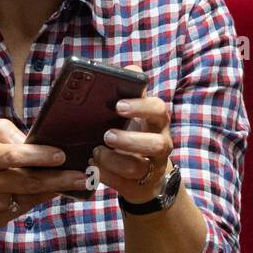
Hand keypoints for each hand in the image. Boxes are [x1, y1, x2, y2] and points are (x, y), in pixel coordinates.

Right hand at [0, 118, 87, 228]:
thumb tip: (32, 139)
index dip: (39, 156)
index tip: (62, 155)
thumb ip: (5, 130)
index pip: (13, 156)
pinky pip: (24, 209)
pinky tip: (55, 191)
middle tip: (83, 176)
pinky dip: (41, 199)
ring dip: (55, 190)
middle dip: (59, 179)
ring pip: (30, 198)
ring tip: (78, 182)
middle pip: (27, 181)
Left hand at [91, 65, 172, 205]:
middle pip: (157, 144)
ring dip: (113, 160)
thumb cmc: (133, 132)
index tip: (118, 106)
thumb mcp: (134, 112)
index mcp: (156, 121)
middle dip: (130, 140)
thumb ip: (131, 91)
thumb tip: (130, 67)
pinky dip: (106, 175)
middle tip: (106, 135)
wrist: (146, 172)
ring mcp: (152, 166)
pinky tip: (92, 168)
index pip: (158, 109)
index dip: (140, 107)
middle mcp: (160, 143)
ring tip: (95, 153)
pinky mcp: (140, 184)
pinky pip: (124, 183)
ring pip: (138, 166)